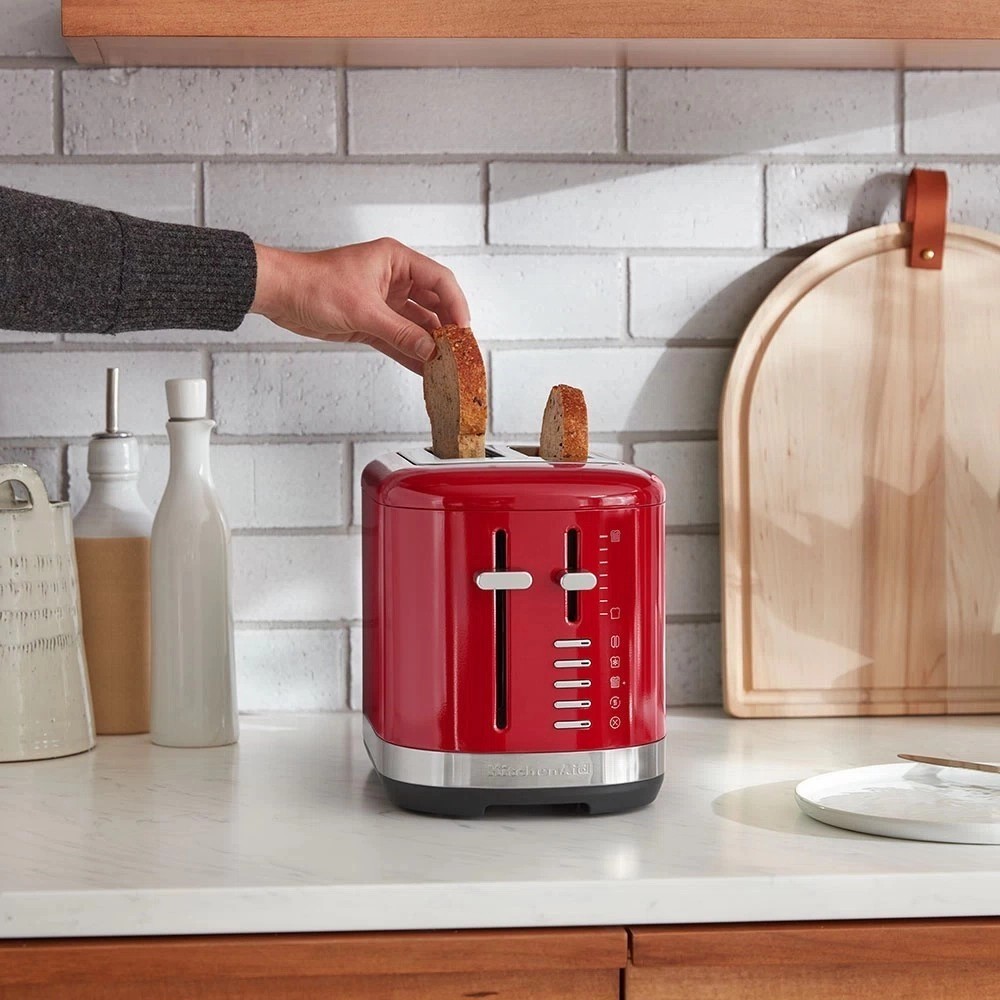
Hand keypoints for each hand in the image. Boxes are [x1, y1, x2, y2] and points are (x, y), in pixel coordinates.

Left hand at [250, 238, 470, 373]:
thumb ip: (400, 332)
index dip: (456, 305)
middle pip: (433, 304)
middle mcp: (394, 279)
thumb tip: (429, 350)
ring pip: (416, 325)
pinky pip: (399, 339)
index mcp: (395, 261)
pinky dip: (410, 353)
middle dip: (447, 328)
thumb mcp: (363, 310)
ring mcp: (384, 302)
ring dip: (429, 345)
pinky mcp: (371, 322)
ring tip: (445, 366)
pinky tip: (425, 370)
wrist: (280, 294)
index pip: (440, 280)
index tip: (464, 330)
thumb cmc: (314, 284)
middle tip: (459, 352)